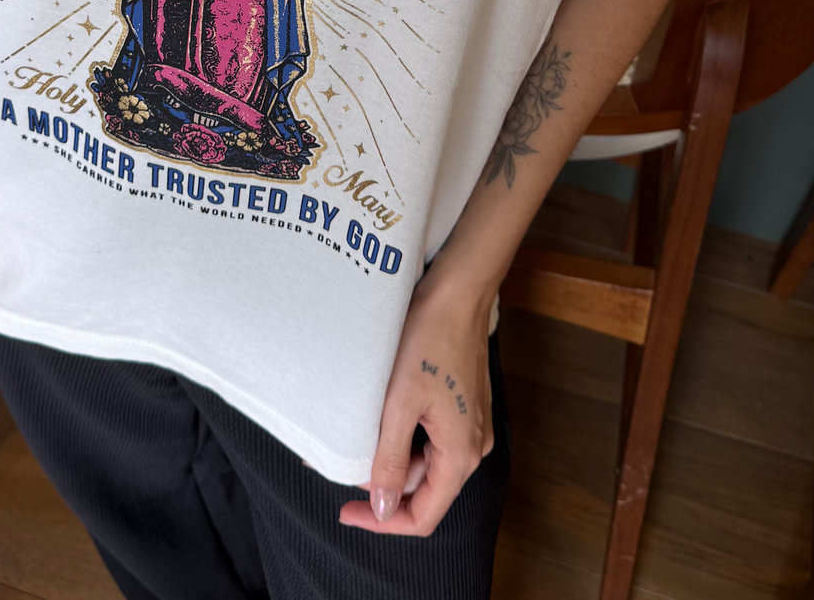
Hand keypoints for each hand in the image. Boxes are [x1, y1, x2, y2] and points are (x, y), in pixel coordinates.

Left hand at [338, 275, 495, 536]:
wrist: (458, 292)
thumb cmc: (429, 340)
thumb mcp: (400, 403)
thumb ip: (392, 460)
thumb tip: (384, 508)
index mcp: (461, 454)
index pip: (423, 516)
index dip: (383, 521)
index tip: (346, 510)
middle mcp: (472, 447)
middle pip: (423, 489)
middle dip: (382, 482)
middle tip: (341, 460)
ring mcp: (469, 425)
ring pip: (424, 461)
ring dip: (391, 455)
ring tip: (355, 431)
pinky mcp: (461, 405)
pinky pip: (430, 436)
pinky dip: (403, 433)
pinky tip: (379, 413)